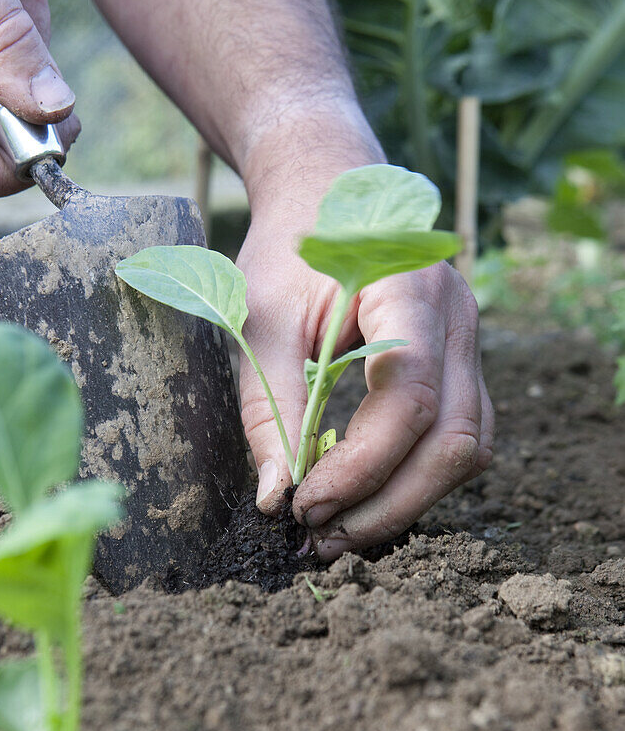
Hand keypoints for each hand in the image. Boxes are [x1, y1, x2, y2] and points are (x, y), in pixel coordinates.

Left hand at [237, 127, 493, 561]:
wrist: (330, 192)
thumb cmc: (290, 249)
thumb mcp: (260, 320)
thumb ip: (269, 408)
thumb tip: (275, 499)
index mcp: (410, 290)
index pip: (407, 396)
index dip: (360, 465)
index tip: (303, 504)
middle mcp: (458, 319)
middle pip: (453, 439)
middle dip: (387, 504)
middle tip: (320, 538)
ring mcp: (470, 345)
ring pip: (468, 449)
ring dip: (406, 502)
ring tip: (338, 531)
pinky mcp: (461, 368)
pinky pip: (460, 439)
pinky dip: (416, 479)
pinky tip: (365, 498)